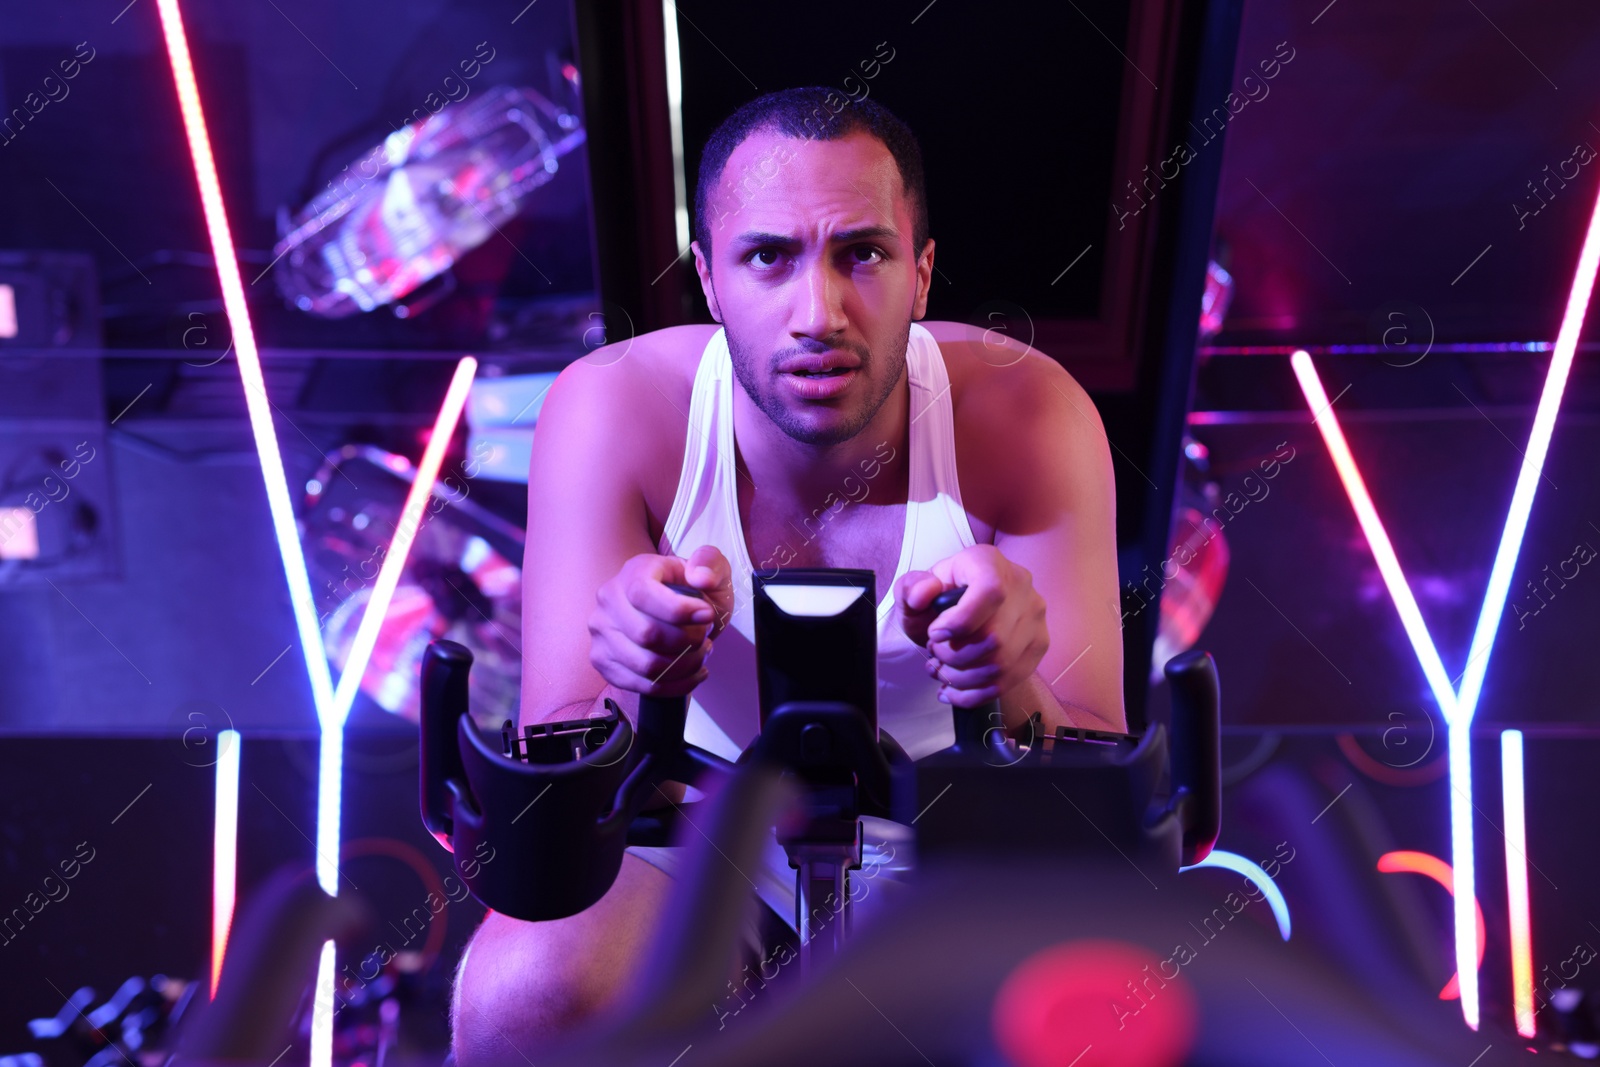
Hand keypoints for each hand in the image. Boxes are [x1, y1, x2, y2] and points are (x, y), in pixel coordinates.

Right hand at [589, 545, 733, 696]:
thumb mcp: (711, 569)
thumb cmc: (692, 592)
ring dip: (684, 665)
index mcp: (633, 572)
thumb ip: (710, 564)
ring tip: (701, 653)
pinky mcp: (604, 661)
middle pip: (646, 634)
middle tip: (705, 637)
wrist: (677, 615)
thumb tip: (701, 578)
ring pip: (646, 665)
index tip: (707, 615)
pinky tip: (693, 672)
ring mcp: (602, 633)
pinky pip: (641, 685)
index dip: (678, 610)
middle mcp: (609, 600)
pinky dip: (676, 685)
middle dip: (687, 642)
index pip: (643, 594)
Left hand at [893, 544, 1047, 706]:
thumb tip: (925, 592)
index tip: (935, 634)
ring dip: (962, 677)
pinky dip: (974, 694)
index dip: (961, 621)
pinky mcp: (1038, 646)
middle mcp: (1021, 587)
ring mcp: (1035, 618)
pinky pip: (1010, 681)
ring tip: (941, 669)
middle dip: (954, 656)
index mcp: (990, 563)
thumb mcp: (913, 589)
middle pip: (995, 638)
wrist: (959, 611)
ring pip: (1002, 665)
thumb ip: (911, 587)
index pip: (991, 592)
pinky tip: (952, 690)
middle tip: (935, 653)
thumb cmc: (937, 599)